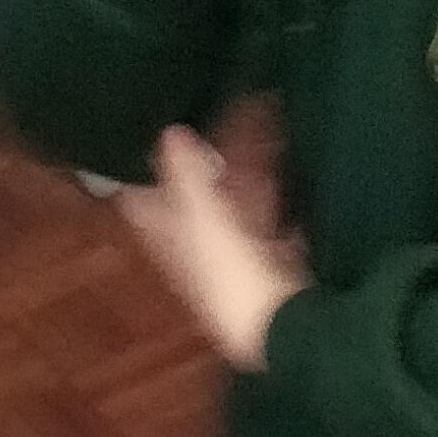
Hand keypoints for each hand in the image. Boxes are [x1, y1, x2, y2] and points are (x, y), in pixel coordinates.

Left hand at [117, 126, 308, 371]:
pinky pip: (273, 209)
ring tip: (259, 113)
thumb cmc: (235, 283)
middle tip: (213, 107)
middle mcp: (203, 250)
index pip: (147, 204)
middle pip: (195, 196)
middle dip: (204, 156)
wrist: (289, 330)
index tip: (151, 128)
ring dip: (244, 163)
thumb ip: (188, 181)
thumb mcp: (206, 228)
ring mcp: (242, 253)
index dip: (144, 171)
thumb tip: (168, 132)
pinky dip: (277, 182)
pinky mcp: (279, 256)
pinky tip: (293, 155)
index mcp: (176, 247)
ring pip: (236, 198)